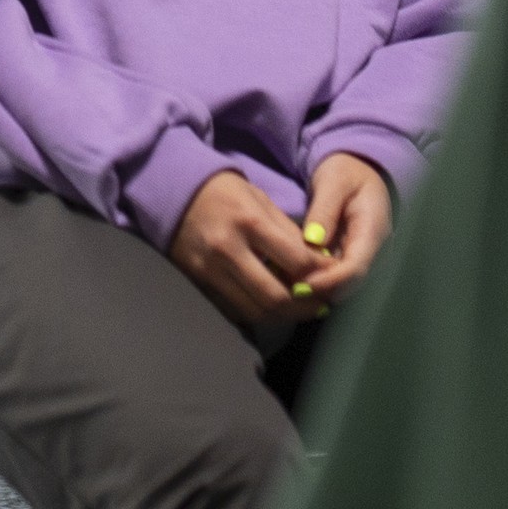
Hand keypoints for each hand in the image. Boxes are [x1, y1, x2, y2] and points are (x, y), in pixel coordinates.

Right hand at [168, 169, 324, 328]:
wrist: (174, 191)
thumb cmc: (225, 192)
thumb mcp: (261, 201)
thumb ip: (289, 233)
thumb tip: (319, 264)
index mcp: (249, 222)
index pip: (296, 262)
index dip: (320, 275)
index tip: (333, 277)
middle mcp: (228, 250)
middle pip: (275, 297)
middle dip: (305, 307)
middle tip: (321, 306)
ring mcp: (210, 270)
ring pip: (255, 311)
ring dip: (283, 317)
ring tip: (300, 310)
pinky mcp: (199, 283)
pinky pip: (234, 310)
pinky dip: (257, 313)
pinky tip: (272, 307)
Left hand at [298, 153, 393, 306]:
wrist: (357, 173)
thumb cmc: (346, 173)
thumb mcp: (333, 182)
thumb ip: (324, 210)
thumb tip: (313, 241)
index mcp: (375, 230)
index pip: (357, 268)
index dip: (331, 281)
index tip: (305, 284)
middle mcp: (375, 251)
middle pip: (351, 285)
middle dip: (322, 290)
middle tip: (289, 288)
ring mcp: (365, 259)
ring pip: (343, 287)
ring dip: (317, 290)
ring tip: (287, 285)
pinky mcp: (352, 262)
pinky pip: (336, 280)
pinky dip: (316, 282)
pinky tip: (293, 278)